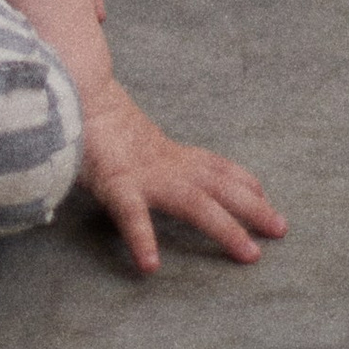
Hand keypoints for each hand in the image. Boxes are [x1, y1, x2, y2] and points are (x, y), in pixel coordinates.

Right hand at [78, 78, 285, 274]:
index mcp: (164, 150)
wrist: (66, 84)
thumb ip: (133, 137)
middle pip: (218, 185)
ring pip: (194, 204)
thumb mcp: (119, 127)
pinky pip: (131, 215)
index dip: (241, 178)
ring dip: (225, 228)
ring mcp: (143, 174)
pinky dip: (142, 238)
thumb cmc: (88, 108)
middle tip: (282, 229)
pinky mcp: (114, 181)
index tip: (264, 192)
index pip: (212, 164)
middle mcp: (163, 162)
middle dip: (253, 206)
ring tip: (249, 253)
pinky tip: (150, 264)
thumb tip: (135, 134)